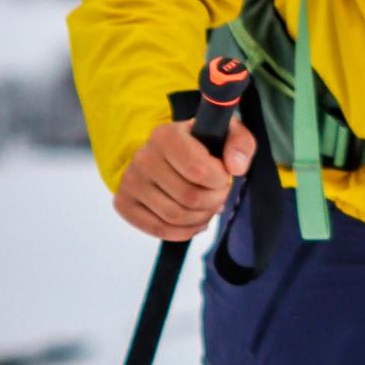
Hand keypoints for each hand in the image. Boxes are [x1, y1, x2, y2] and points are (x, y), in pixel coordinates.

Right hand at [114, 113, 254, 238]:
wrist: (164, 154)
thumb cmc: (199, 144)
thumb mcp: (225, 133)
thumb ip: (240, 143)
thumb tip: (236, 167)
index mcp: (166, 135)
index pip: (199, 171)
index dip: (219, 181)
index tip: (223, 176)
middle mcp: (143, 157)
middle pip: (189, 198)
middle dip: (213, 201)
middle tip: (218, 195)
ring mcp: (130, 182)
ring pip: (175, 217)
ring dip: (200, 218)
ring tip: (207, 207)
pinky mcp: (124, 203)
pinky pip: (158, 229)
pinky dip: (183, 232)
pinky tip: (194, 222)